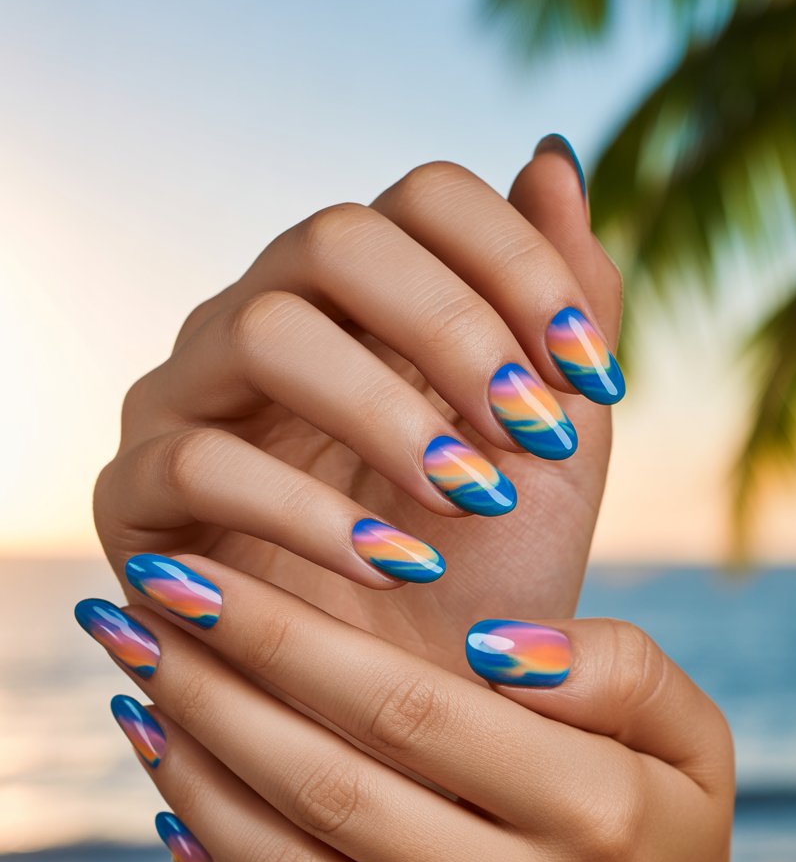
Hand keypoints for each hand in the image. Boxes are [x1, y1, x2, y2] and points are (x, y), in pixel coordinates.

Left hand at [75, 557, 795, 861]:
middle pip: (327, 782)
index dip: (288, 636)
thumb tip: (487, 643)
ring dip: (195, 773)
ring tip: (139, 695)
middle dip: (211, 687)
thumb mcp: (691, 746)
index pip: (410, 707)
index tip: (201, 576)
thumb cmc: (662, 860)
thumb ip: (618, 667)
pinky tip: (177, 803)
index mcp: (600, 814)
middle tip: (135, 617)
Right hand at [93, 144, 622, 672]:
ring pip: (264, 333)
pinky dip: (306, 514)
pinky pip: (200, 464)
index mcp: (369, 304)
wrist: (423, 704)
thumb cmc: (488, 575)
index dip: (518, 265)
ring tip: (469, 498)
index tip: (591, 373)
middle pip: (334, 237)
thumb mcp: (555, 447)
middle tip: (532, 430)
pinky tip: (393, 567)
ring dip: (384, 413)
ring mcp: (190, 399)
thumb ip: (566, 309)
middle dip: (452, 330)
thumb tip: (551, 156)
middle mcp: (269, 323)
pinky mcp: (137, 495)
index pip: (423, 200)